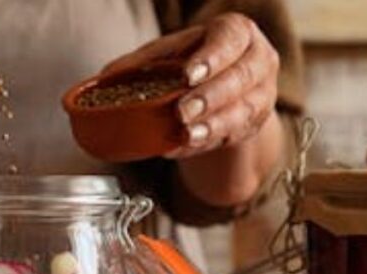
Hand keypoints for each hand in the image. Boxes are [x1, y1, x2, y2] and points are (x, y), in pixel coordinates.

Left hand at [104, 13, 279, 158]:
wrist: (222, 86)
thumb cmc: (193, 61)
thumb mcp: (168, 55)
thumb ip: (140, 63)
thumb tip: (105, 79)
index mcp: (237, 32)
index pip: (229, 40)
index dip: (211, 58)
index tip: (189, 75)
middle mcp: (257, 61)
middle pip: (240, 78)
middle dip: (210, 97)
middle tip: (183, 111)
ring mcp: (262, 94)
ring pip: (243, 112)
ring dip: (212, 127)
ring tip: (186, 135)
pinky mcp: (254, 124)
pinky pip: (232, 136)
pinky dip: (204, 144)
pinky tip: (182, 147)